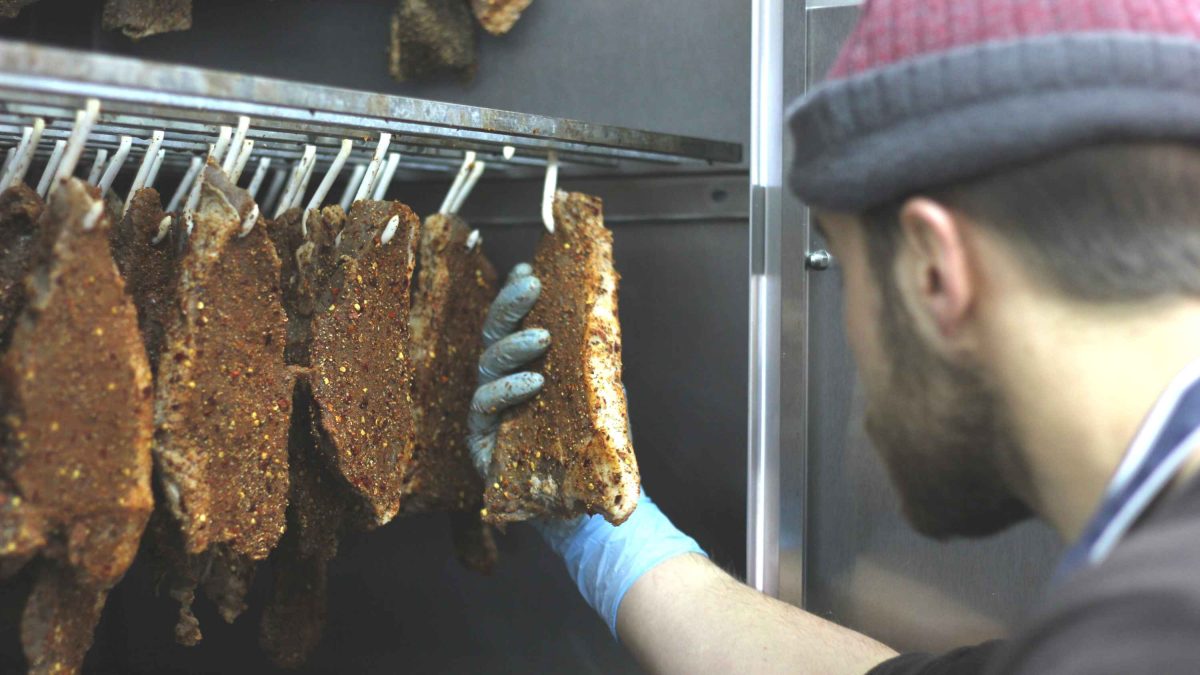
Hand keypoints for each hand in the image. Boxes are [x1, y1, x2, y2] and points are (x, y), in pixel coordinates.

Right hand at [466, 263, 705, 638]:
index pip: (511, 324)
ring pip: (487, 365)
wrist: (580, 511)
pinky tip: (532, 381)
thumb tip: (602, 317)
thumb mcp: (595, 399)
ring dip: (513, 346)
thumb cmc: (585, 451)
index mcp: (519, 369)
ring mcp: (485, 411)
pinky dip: (508, 390)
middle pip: (492, 335)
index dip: (515, 296)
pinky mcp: (479, 441)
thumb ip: (591, 363)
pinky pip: (485, 407)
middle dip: (510, 306)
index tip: (529, 269)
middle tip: (531, 284)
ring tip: (541, 337)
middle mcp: (496, 385)